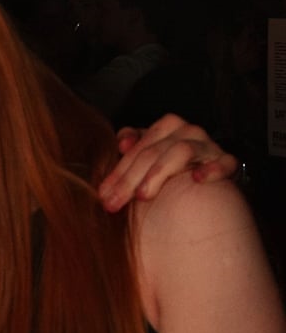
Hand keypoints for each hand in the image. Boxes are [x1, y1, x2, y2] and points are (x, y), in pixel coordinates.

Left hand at [98, 118, 235, 210]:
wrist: (203, 202)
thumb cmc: (168, 181)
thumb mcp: (143, 168)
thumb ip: (129, 156)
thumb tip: (121, 144)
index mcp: (164, 129)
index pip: (138, 144)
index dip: (119, 169)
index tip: (104, 193)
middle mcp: (186, 132)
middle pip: (154, 149)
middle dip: (130, 178)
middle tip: (114, 202)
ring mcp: (207, 146)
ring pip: (181, 150)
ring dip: (159, 172)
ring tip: (143, 195)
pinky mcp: (228, 162)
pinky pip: (224, 161)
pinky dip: (212, 168)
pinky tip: (197, 178)